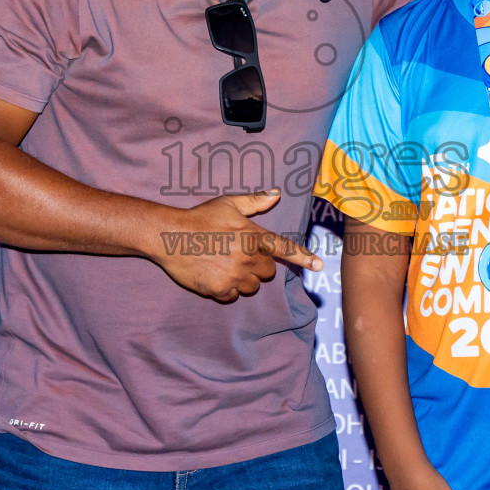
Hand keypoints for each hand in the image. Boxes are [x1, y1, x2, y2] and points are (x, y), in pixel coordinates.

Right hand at [152, 189, 321, 301]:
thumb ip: (254, 201)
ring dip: (245, 278)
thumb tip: (276, 193)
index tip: (318, 265)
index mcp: (252, 236)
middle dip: (258, 265)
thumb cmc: (200, 217)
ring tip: (225, 263)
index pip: (283, 248)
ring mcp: (234, 276)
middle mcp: (247, 258)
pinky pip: (234, 295)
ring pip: (253, 285)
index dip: (303, 257)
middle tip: (239, 254)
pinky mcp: (220, 290)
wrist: (170, 236)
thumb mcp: (228, 203)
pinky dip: (228, 288)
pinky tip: (216, 274)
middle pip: (268, 271)